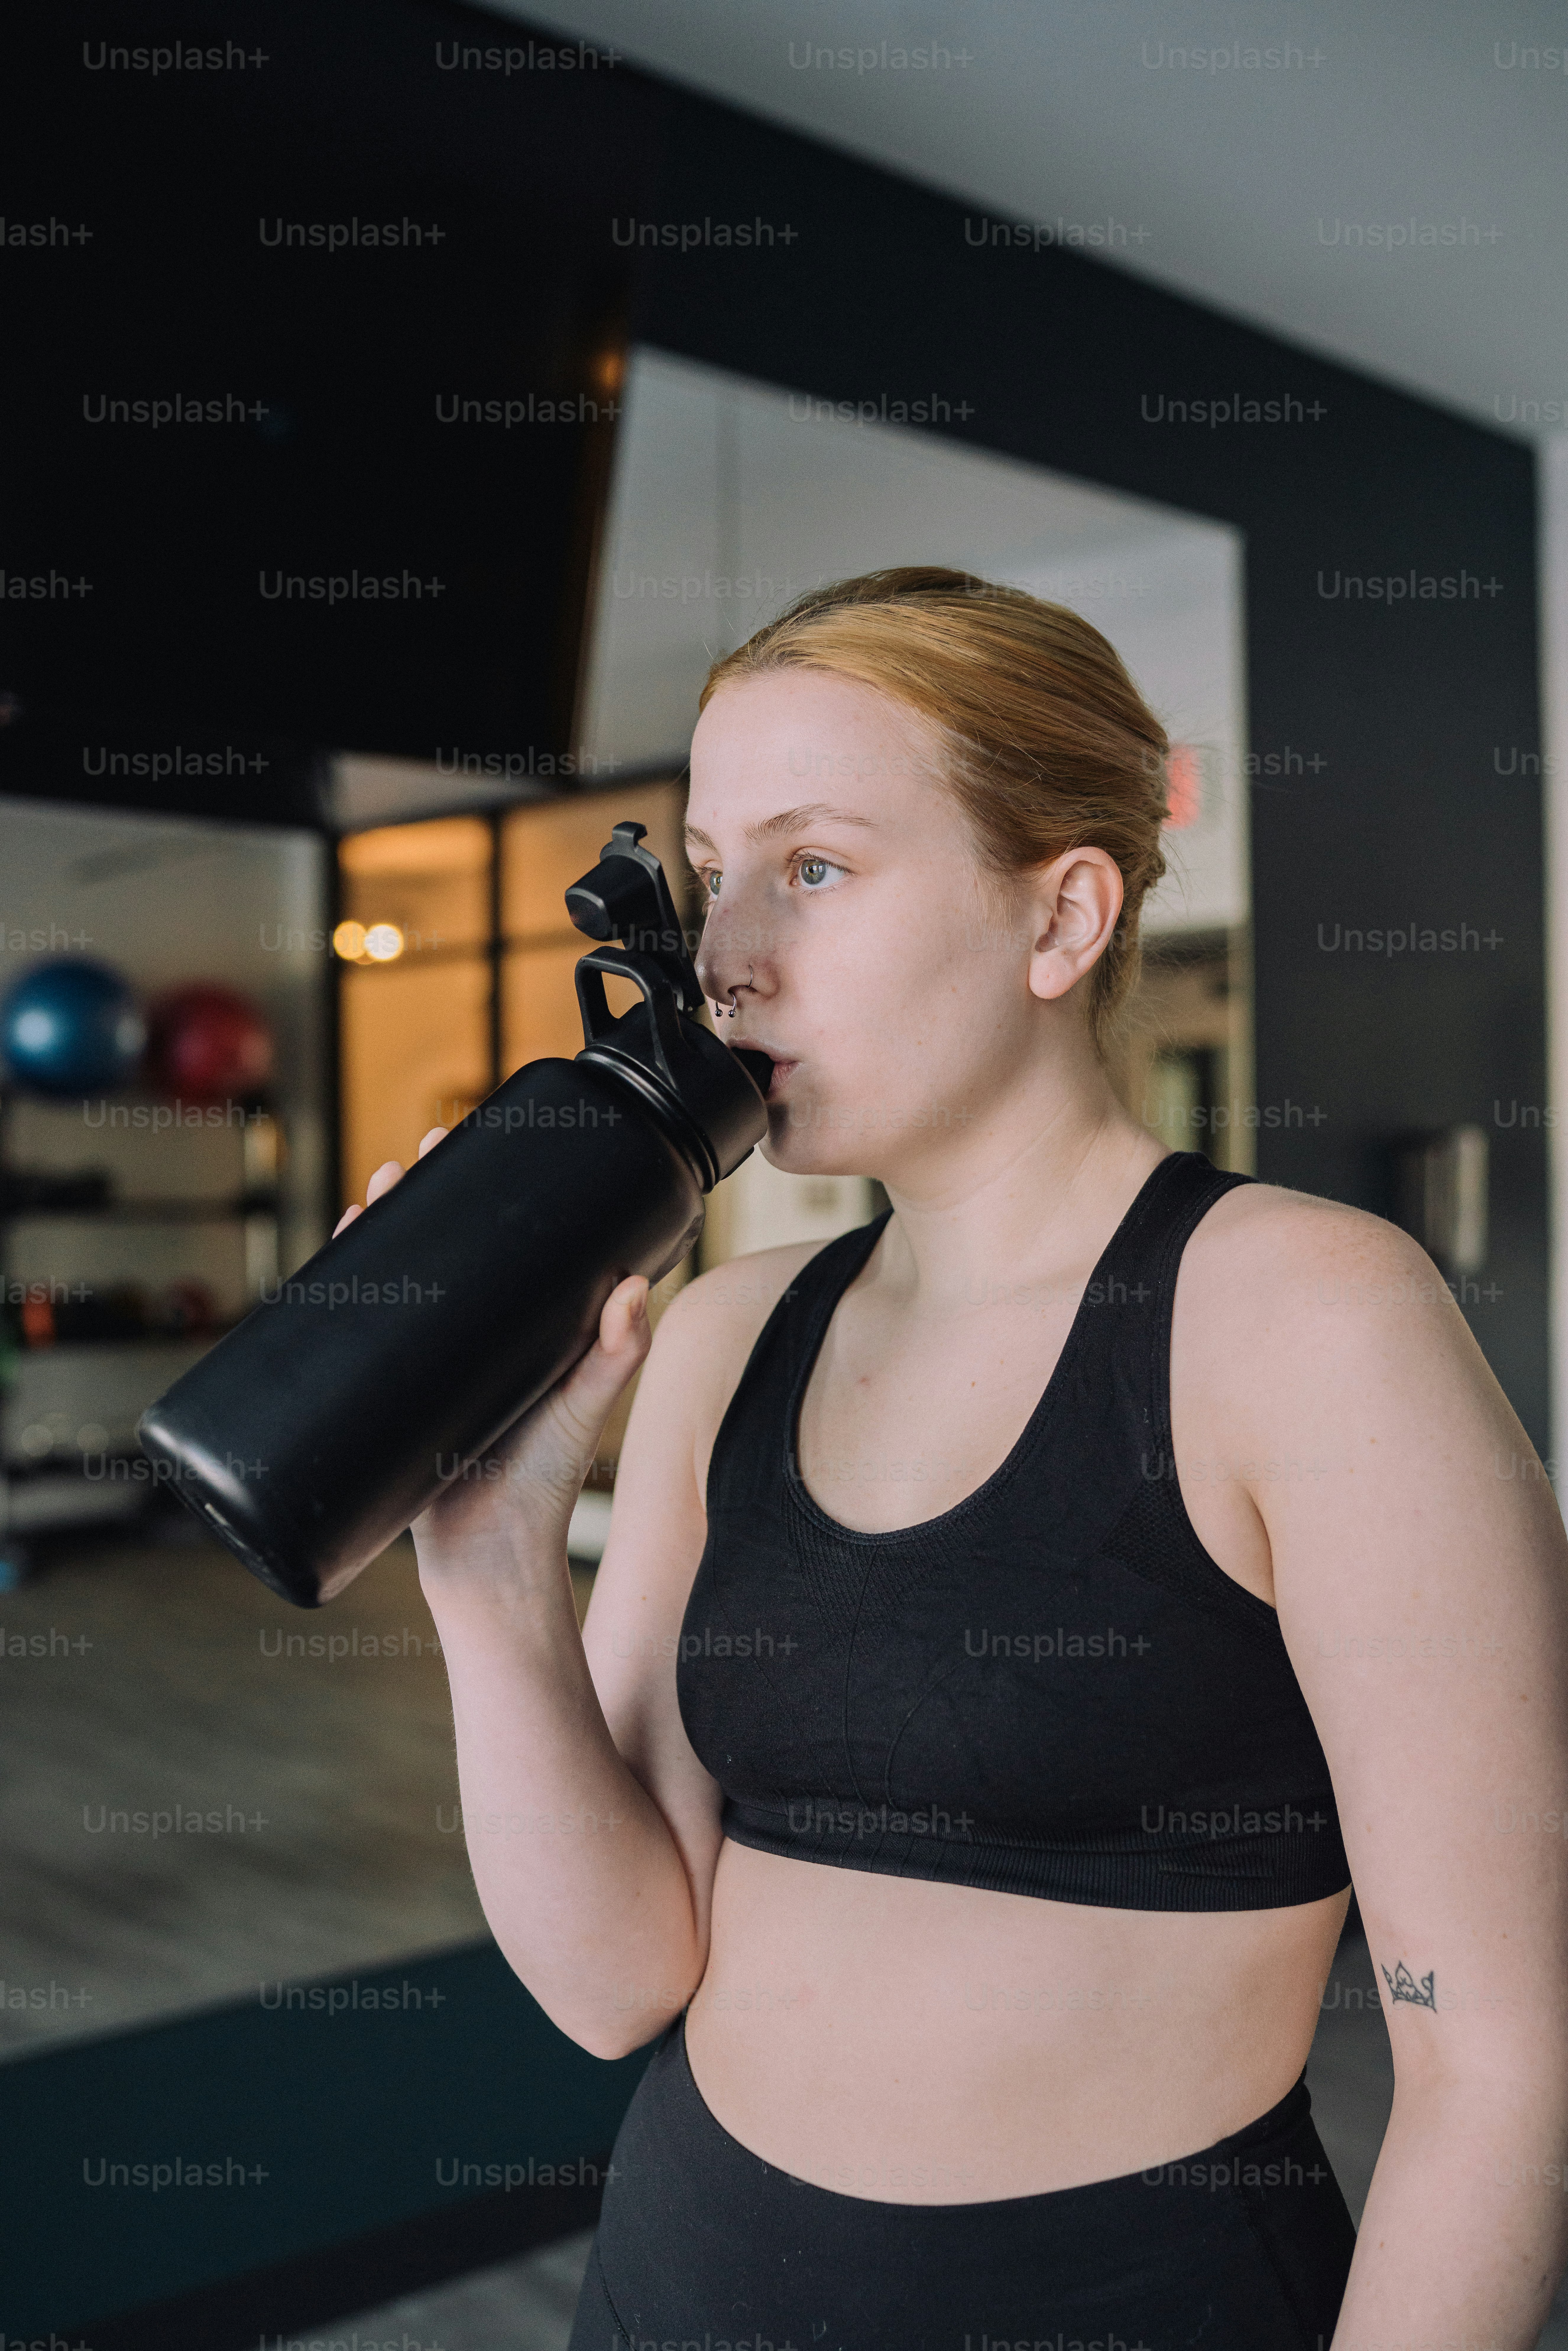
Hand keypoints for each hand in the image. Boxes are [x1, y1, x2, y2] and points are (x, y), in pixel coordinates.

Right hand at [334, 1128, 651, 1589]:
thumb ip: (615, 1355)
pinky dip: (341, 1299)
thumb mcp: (581, 1410)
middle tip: (411, 1159)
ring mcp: (425, 1370)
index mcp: (516, 1334)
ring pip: (395, 1289)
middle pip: (437, 1257)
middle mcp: (470, 1343)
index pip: (494, 1250)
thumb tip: (638, 1289)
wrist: (488, 1562)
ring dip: (379, 1237)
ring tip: (372, 1192)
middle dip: (419, 1205)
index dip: (479, 1198)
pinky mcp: (388, 1399)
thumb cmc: (543, 1489)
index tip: (469, 1150)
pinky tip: (333, 1261)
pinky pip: (358, 1342)